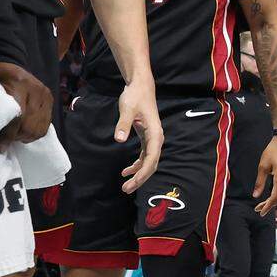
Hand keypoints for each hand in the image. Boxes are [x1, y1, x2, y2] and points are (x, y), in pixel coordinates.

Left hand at [0, 62, 51, 144]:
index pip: (17, 117)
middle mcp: (34, 88)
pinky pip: (45, 125)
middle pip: (29, 125)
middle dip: (16, 137)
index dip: (8, 135)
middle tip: (4, 143)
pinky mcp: (49, 99)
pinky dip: (34, 133)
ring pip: (38, 128)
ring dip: (25, 136)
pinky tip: (23, 132)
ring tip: (13, 137)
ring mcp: (44, 94)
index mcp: (16, 82)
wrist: (1, 62)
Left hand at [115, 79, 163, 193]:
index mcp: (155, 134)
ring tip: (126, 185)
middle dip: (140, 178)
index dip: (142, 172)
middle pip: (151, 164)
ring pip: (148, 162)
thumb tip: (119, 140)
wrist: (140, 87)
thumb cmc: (135, 97)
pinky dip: (136, 165)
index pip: (151, 158)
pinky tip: (126, 171)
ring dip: (138, 174)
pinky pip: (144, 156)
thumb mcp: (126, 109)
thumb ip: (123, 125)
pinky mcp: (147, 138)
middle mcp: (157, 139)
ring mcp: (152, 139)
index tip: (132, 182)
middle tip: (126, 189)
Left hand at [254, 136, 276, 214]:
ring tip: (263, 204)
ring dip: (273, 200)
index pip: (274, 197)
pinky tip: (271, 195)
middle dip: (269, 205)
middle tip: (258, 209)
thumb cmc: (273, 151)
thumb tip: (255, 195)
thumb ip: (260, 182)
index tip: (260, 212)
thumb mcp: (263, 166)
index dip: (267, 206)